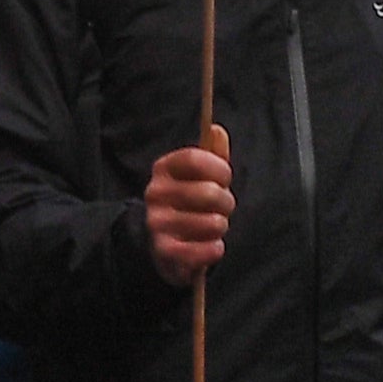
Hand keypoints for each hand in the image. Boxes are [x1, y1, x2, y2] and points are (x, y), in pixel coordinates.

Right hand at [144, 125, 231, 285]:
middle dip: (226, 202)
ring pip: (212, 222)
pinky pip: (205, 250)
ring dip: (221, 226)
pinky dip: (215, 249)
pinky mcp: (164, 251)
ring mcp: (157, 223)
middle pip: (209, 192)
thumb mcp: (199, 176)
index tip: (225, 178)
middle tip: (222, 207)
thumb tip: (217, 130)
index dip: (219, 168)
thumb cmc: (189, 203)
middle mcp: (155, 193)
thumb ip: (213, 153)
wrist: (162, 246)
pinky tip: (210, 246)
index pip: (195, 159)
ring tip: (213, 226)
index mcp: (164, 169)